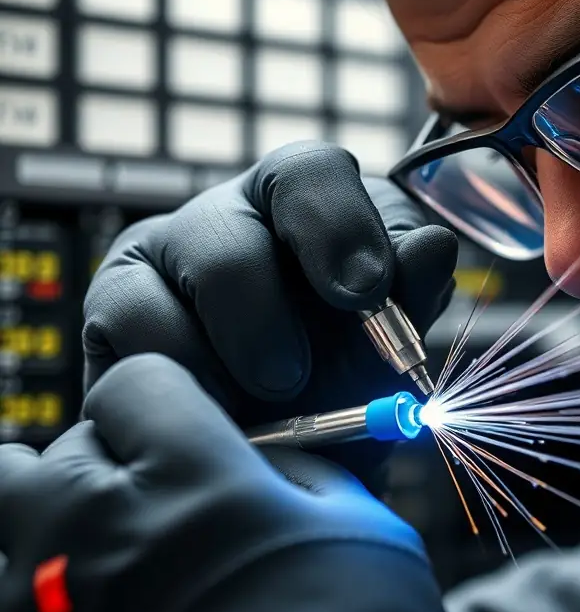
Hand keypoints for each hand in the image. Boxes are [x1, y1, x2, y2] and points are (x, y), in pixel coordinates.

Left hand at [0, 354, 499, 611]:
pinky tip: (122, 604)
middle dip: (111, 454)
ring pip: (10, 507)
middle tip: (160, 487)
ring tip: (111, 535)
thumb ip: (292, 469)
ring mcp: (57, 605)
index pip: (131, 381)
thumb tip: (259, 459)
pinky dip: (60, 580)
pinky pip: (21, 589)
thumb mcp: (354, 522)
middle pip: (60, 444)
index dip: (167, 397)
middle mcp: (101, 529)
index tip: (189, 423)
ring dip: (57, 508)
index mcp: (187, 476)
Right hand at [83, 142, 457, 485]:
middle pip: (225, 238)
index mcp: (304, 205)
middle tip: (294, 380)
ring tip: (259, 409)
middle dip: (263, 321)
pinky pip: (127, 336)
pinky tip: (215, 410)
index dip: (337, 227)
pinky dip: (175, 383)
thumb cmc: (346, 371)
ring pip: (161, 288)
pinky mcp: (114, 310)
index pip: (310, 173)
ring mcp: (159, 259)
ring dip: (219, 362)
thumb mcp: (391, 340)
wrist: (294, 439)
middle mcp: (225, 219)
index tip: (365, 294)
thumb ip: (416, 295)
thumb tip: (433, 247)